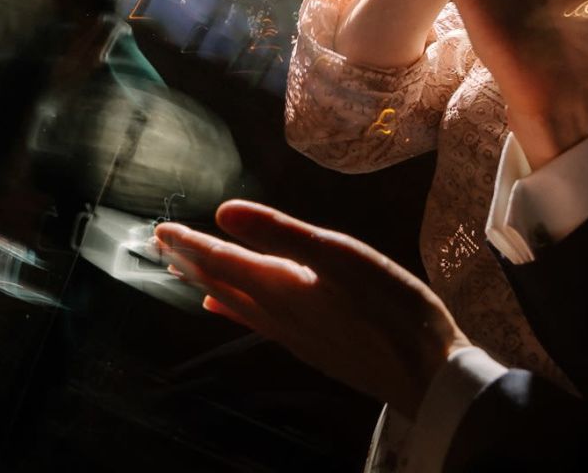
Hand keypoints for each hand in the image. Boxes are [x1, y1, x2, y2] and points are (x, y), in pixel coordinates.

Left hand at [155, 201, 467, 415]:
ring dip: (210, 283)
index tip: (160, 231)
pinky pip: (256, 321)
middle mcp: (278, 314)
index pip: (221, 260)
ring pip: (236, 303)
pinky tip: (228, 309)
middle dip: (192, 261)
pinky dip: (234, 308)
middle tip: (162, 244)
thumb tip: (223, 213)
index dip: (190, 244)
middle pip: (222, 283)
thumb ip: (280, 233)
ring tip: (184, 271)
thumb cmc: (391, 309)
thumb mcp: (338, 256)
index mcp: (280, 286)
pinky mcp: (313, 346)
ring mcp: (294, 334)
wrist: (428, 375)